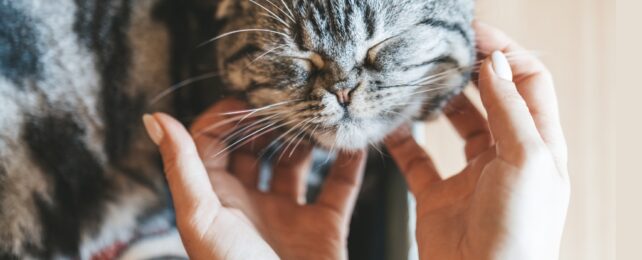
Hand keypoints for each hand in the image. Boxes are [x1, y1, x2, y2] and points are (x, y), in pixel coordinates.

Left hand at [143, 99, 366, 259]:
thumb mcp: (202, 218)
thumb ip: (182, 166)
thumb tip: (155, 119)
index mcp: (216, 200)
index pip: (211, 143)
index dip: (225, 117)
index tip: (248, 96)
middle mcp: (250, 204)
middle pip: (255, 149)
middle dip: (268, 123)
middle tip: (286, 100)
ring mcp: (288, 215)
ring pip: (296, 164)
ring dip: (306, 139)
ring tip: (317, 115)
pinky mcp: (324, 227)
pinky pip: (340, 187)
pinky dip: (349, 164)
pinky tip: (354, 142)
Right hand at [384, 22, 569, 259]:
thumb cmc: (517, 233)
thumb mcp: (526, 159)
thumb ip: (510, 109)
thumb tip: (495, 64)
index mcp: (539, 145)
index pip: (528, 82)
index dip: (505, 53)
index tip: (475, 34)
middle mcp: (507, 157)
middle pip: (493, 99)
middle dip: (471, 71)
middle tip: (444, 50)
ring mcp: (472, 176)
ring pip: (456, 126)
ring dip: (440, 102)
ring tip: (421, 80)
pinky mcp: (439, 196)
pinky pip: (419, 160)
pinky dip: (404, 141)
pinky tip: (392, 126)